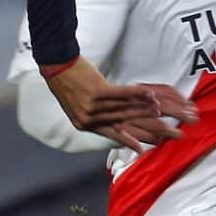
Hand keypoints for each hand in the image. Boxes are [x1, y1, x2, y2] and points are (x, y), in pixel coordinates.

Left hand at [43, 57, 196, 150]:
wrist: (56, 65)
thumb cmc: (67, 84)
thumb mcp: (76, 106)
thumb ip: (93, 116)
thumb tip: (111, 120)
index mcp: (84, 125)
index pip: (110, 135)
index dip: (128, 141)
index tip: (141, 150)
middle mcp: (88, 118)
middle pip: (121, 122)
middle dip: (142, 123)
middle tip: (159, 126)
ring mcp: (92, 106)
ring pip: (123, 108)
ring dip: (143, 107)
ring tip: (158, 108)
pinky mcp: (96, 92)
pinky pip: (121, 94)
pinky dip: (137, 93)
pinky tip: (149, 93)